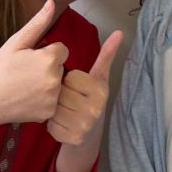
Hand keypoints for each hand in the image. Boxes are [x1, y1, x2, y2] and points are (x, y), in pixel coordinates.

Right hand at [0, 0, 68, 141]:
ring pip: (59, 84)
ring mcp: (53, 98)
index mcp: (49, 59)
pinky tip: (27, 99)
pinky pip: (54, 101)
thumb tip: (52, 2)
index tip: (31, 59)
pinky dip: (44, 101)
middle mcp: (55, 79)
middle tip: (25, 73)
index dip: (47, 53)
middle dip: (48, 68)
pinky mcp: (49, 113)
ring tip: (25, 86)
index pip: (62, 50)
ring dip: (48, 84)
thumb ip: (38, 23)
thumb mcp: (16, 42)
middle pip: (61, 67)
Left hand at [48, 29, 122, 146]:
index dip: (69, 80)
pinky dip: (52, 124)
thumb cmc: (90, 98)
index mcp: (100, 89)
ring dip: (53, 109)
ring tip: (65, 110)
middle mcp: (95, 108)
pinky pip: (51, 125)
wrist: (90, 133)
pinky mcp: (73, 138)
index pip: (71, 77)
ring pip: (54, 108)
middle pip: (60, 92)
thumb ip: (106, 54)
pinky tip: (62, 123)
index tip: (76, 87)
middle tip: (69, 99)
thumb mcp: (99, 76)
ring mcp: (85, 125)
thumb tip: (119, 32)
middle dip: (60, 94)